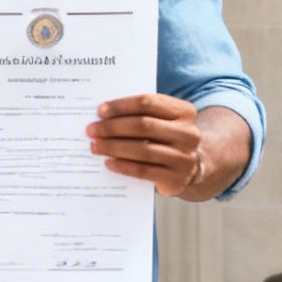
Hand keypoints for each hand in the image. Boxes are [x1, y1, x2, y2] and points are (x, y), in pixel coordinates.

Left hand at [87, 93, 202, 196]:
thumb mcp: (161, 121)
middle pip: (144, 125)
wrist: (189, 167)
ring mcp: (184, 157)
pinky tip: (108, 162)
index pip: (148, 103)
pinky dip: (122, 166)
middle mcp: (188, 134)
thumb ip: (139, 115)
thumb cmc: (165, 138)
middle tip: (92, 129)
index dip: (122, 106)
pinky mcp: (176, 179)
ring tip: (95, 146)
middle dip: (113, 127)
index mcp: (184, 112)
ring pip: (142, 150)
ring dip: (114, 147)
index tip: (100, 111)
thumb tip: (103, 115)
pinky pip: (143, 171)